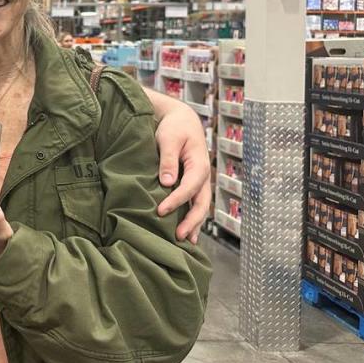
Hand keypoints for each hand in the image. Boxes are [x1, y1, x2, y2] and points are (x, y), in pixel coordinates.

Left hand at [154, 98, 210, 243]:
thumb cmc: (174, 128)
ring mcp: (200, 182)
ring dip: (195, 224)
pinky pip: (194, 203)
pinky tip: (187, 232)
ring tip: (187, 242)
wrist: (182, 120)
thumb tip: (167, 183)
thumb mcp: (168, 139)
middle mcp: (203, 176)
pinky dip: (192, 218)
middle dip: (192, 221)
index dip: (175, 201)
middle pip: (201, 203)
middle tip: (179, 237)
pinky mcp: (193, 184)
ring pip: (200, 207)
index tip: (160, 211)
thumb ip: (168, 160)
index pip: (189, 188)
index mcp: (199, 165)